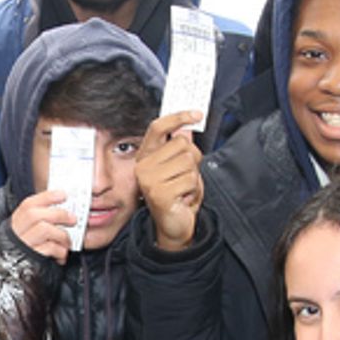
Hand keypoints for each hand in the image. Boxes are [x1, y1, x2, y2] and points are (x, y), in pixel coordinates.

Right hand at [10, 189, 76, 262]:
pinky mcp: (31, 258)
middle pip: (35, 215)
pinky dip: (60, 250)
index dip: (47, 197)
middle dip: (58, 214)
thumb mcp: (28, 232)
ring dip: (61, 234)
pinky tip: (61, 254)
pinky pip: (49, 248)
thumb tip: (64, 210)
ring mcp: (23, 245)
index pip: (29, 204)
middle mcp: (17, 232)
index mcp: (17, 221)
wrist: (13, 272)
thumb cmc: (26, 249)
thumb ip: (42, 220)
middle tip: (73, 219)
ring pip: (44, 229)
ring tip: (67, 241)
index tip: (63, 195)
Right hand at [135, 112, 203, 251]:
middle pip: (182, 144)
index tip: (196, 114)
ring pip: (189, 162)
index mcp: (145, 156)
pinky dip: (193, 190)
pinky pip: (190, 180)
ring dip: (193, 177)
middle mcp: (143, 166)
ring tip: (183, 189)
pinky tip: (183, 198)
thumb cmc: (176, 197)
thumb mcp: (179, 167)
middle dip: (193, 160)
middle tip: (185, 176)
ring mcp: (149, 179)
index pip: (158, 127)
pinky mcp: (159, 193)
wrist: (174, 226)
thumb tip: (186, 127)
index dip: (178, 117)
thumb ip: (181, 147)